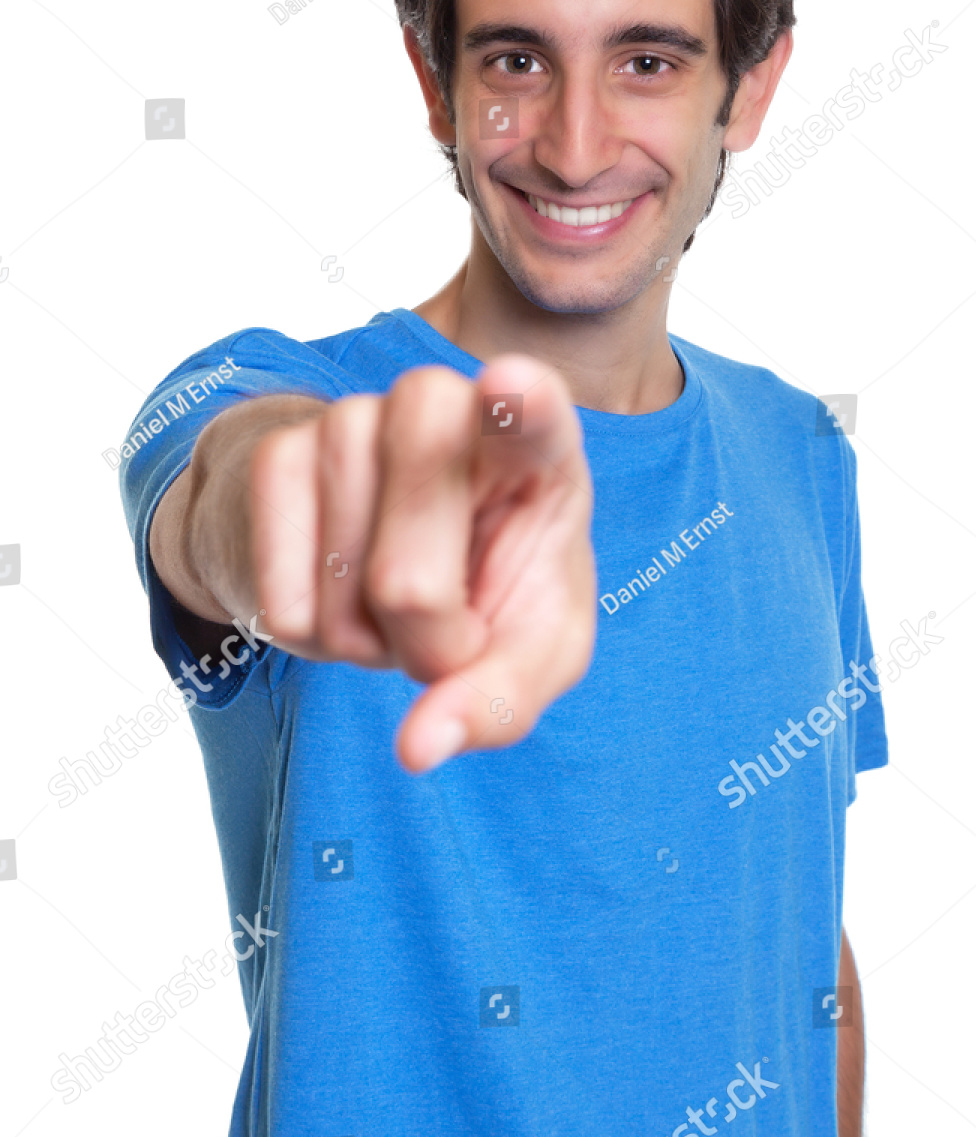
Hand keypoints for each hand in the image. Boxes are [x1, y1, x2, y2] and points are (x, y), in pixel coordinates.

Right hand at [248, 355, 595, 772]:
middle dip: (423, 644)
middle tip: (449, 635)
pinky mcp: (278, 450)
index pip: (536, 414)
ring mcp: (351, 419)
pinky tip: (340, 589)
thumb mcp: (530, 649)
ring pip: (344, 589)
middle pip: (411, 576)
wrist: (388, 548)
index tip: (510, 389)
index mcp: (535, 448)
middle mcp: (441, 408)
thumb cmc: (489, 589)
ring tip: (394, 600)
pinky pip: (282, 596)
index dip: (522, 405)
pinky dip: (310, 630)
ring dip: (368, 637)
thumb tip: (420, 747)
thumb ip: (499, 701)